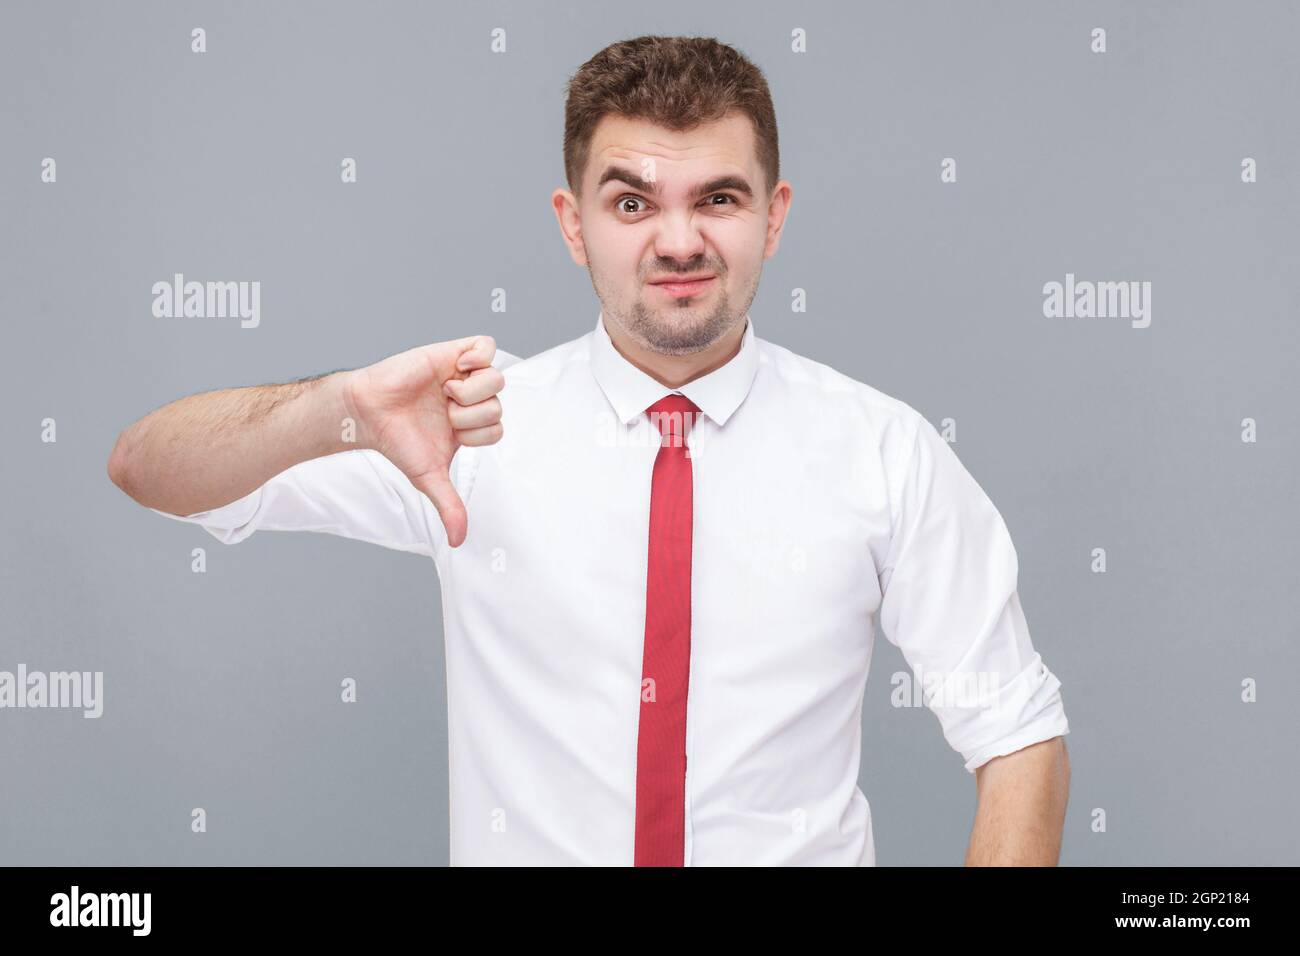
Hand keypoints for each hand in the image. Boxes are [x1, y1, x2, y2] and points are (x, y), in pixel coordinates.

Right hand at [342, 335, 503, 547]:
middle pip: (499, 405)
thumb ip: (449, 506)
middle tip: (444, 413)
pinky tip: (455, 369)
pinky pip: (486, 345)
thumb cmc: (397, 442)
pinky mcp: (452, 352)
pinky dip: (477, 358)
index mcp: (469, 425)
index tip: (450, 433)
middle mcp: (469, 400)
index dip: (478, 434)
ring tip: (445, 393)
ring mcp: (462, 375)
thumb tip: (459, 541)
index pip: (498, 429)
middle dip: (471, 415)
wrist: (368, 411)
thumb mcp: (429, 477)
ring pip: (497, 378)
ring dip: (472, 391)